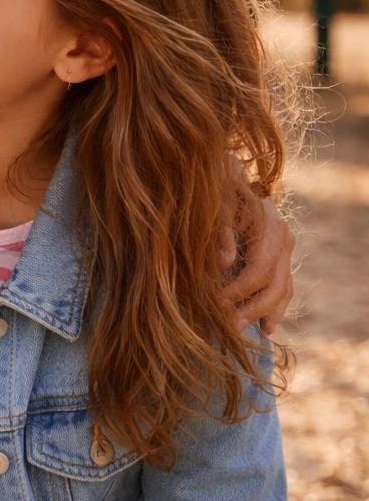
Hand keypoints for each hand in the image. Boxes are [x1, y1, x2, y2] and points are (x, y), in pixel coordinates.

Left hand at [218, 191, 294, 335]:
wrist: (229, 167)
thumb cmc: (217, 183)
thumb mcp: (215, 200)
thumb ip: (219, 229)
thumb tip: (223, 260)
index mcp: (269, 225)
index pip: (258, 269)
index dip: (238, 291)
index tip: (216, 305)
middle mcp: (283, 236)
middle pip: (275, 282)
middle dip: (253, 308)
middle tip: (231, 328)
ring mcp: (285, 245)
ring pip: (284, 286)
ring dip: (267, 312)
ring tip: (254, 334)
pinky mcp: (280, 252)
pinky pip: (283, 284)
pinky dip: (276, 305)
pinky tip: (267, 326)